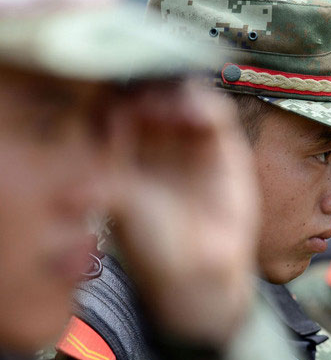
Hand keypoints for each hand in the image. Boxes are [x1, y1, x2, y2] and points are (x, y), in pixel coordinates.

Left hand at [106, 81, 257, 346]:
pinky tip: (198, 114)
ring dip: (178, 92)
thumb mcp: (123, 209)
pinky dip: (208, 106)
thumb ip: (105, 186)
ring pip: (184, 96)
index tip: (118, 89)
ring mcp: (189, 142)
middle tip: (147, 90)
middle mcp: (155, 140)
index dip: (118, 92)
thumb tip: (77, 185)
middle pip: (152, 92)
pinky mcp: (224, 149)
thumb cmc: (154, 246)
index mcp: (124, 149)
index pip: (118, 104)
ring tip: (172, 104)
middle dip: (150, 85)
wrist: (201, 274)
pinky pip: (217, 114)